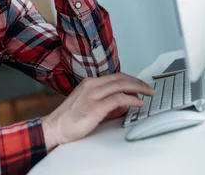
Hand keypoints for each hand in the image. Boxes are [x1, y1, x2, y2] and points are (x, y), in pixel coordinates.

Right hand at [40, 73, 154, 150]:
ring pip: (122, 85)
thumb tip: (124, 104)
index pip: (115, 76)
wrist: (54, 127)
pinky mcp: (95, 107)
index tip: (141, 84)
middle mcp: (92, 85)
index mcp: (89, 83)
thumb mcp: (89, 105)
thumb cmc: (69, 119)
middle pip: (121, 78)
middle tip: (150, 88)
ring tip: (148, 93)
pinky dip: (132, 99)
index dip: (131, 79)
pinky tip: (139, 102)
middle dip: (138, 82)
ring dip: (138, 88)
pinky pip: (119, 99)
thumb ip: (107, 103)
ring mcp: (93, 95)